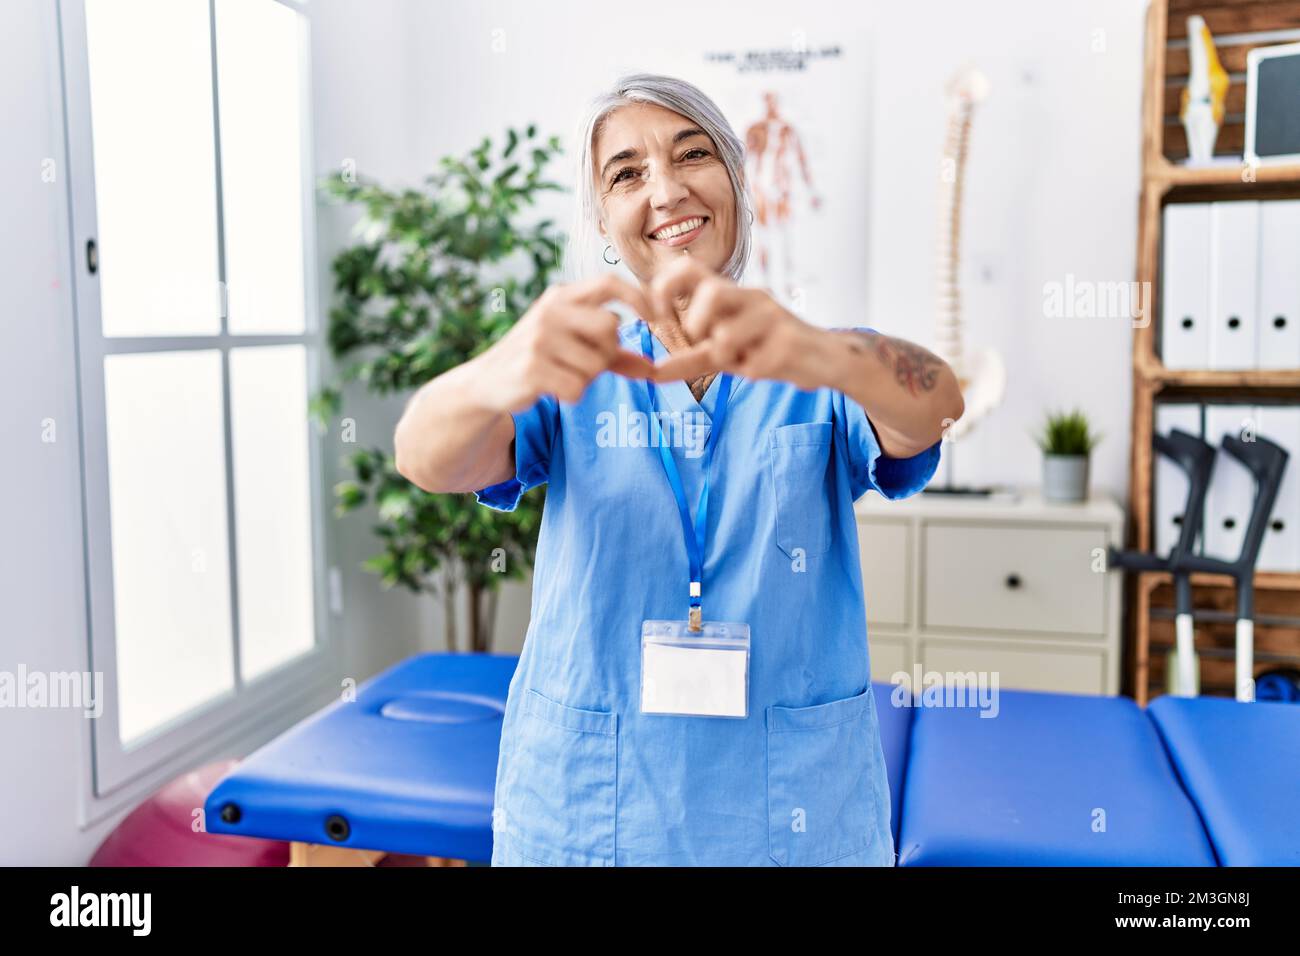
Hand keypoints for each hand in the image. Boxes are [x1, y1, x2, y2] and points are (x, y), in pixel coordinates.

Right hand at [479, 275, 655, 411]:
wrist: (487, 381)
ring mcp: (539, 338)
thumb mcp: (574, 348)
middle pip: (610, 328)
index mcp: (561, 297)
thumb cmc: (540, 360)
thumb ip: (614, 355)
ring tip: (563, 375)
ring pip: (595, 364)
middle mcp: (550, 311)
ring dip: (587, 378)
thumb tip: (652, 369)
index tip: (656, 315)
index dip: (637, 296)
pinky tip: (553, 389)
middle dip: (608, 352)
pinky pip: (577, 388)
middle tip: (588, 362)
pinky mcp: (532, 368)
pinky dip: (572, 395)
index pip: (608, 282)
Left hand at [647, 256, 825, 389]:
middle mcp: (750, 297)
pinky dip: (752, 373)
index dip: (664, 290)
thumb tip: (652, 372)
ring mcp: (772, 317)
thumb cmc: (768, 350)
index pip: (687, 268)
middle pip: (710, 293)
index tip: (660, 318)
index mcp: (730, 294)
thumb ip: (690, 358)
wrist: (824, 359)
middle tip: (703, 343)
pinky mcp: (788, 341)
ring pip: (726, 336)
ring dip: (725, 357)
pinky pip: (752, 365)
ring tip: (743, 360)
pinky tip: (768, 367)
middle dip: (695, 325)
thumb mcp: (725, 354)